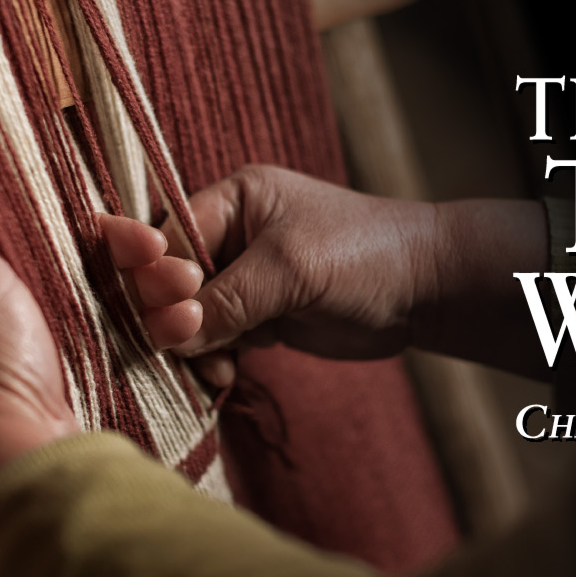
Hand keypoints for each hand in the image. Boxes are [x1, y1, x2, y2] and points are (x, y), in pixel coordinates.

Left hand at [0, 209, 204, 556]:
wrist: (13, 450)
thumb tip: (1, 182)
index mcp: (25, 284)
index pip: (88, 242)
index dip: (121, 236)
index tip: (147, 241)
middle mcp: (60, 318)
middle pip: (126, 274)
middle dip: (161, 267)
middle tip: (181, 277)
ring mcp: (98, 359)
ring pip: (151, 309)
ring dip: (177, 300)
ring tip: (188, 310)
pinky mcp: (129, 393)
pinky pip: (168, 352)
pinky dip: (185, 336)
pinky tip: (192, 331)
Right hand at [171, 165, 441, 362]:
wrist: (422, 291)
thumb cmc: (362, 255)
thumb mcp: (290, 267)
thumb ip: (228, 299)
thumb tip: (168, 335)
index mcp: (233, 201)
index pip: (165, 237)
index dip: (153, 274)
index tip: (171, 306)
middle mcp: (231, 237)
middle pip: (167, 281)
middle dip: (171, 316)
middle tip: (190, 343)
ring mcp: (245, 281)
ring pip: (187, 319)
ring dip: (193, 348)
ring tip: (218, 366)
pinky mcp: (260, 318)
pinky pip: (215, 342)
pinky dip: (215, 361)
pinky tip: (227, 375)